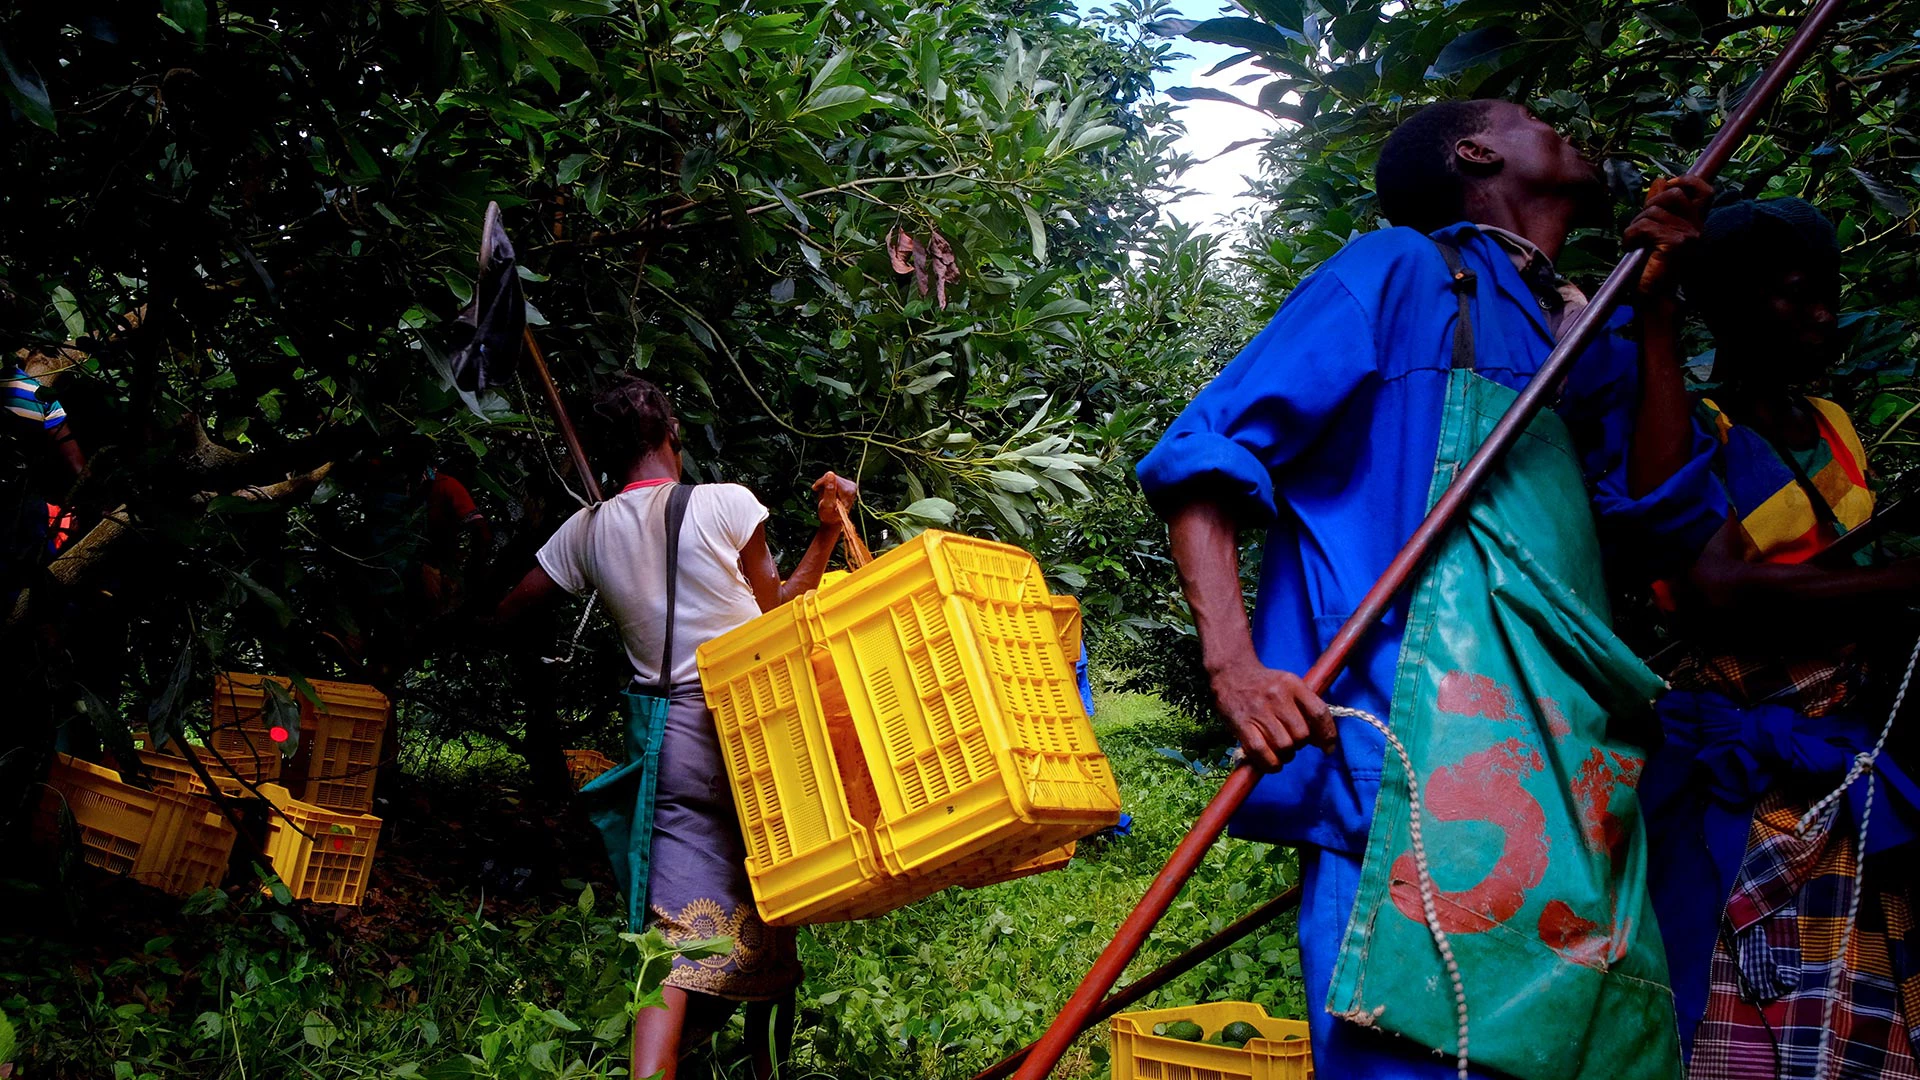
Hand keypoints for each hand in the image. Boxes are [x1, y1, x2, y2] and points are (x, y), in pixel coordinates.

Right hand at [812, 470, 857, 525]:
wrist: (833, 522)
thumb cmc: (829, 516)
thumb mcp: (827, 504)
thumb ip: (829, 489)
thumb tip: (830, 474)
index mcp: (849, 490)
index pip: (832, 477)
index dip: (822, 482)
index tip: (815, 489)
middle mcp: (852, 486)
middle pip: (832, 477)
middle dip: (823, 484)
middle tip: (821, 496)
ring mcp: (850, 486)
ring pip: (831, 477)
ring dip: (824, 486)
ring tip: (824, 497)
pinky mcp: (846, 485)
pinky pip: (833, 479)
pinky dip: (827, 486)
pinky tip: (827, 494)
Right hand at [1208, 661, 1335, 769]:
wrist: (1230, 673)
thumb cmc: (1264, 685)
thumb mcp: (1288, 685)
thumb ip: (1306, 708)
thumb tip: (1322, 742)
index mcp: (1293, 684)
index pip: (1319, 713)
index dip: (1328, 735)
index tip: (1327, 749)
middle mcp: (1277, 696)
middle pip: (1301, 734)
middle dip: (1300, 744)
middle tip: (1290, 741)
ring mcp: (1258, 710)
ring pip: (1284, 746)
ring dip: (1285, 755)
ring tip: (1279, 750)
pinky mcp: (1241, 724)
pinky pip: (1261, 752)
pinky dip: (1270, 764)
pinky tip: (1271, 763)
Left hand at [1625, 175, 1713, 296]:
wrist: (1654, 299)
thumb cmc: (1652, 267)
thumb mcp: (1657, 230)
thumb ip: (1660, 205)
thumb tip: (1661, 180)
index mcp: (1697, 223)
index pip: (1704, 190)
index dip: (1686, 180)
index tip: (1666, 183)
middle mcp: (1698, 228)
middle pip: (1673, 194)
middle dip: (1649, 205)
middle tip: (1640, 226)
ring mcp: (1689, 236)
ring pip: (1654, 211)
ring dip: (1636, 224)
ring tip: (1635, 241)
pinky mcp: (1675, 244)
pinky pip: (1644, 226)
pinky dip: (1630, 235)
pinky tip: (1631, 247)